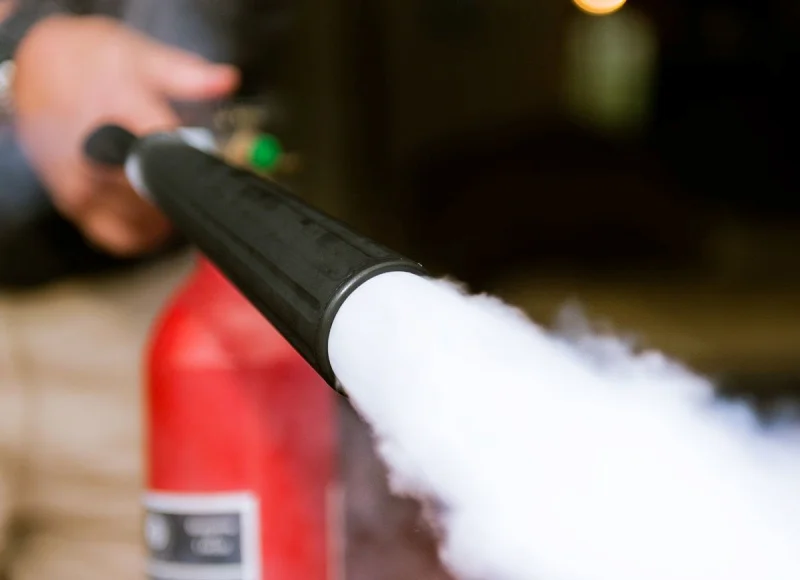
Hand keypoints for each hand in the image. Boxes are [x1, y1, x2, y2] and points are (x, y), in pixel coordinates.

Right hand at [12, 14, 239, 255]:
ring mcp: (81, 185)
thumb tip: (227, 80)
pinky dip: (143, 234)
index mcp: (117, 113)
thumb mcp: (140, 55)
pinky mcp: (74, 206)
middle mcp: (95, 155)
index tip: (208, 163)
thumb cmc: (90, 62)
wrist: (34, 71)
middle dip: (180, 187)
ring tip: (172, 190)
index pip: (168, 155)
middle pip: (155, 193)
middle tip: (189, 176)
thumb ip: (187, 74)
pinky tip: (155, 219)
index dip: (195, 163)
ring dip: (166, 213)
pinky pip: (118, 237)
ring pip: (142, 221)